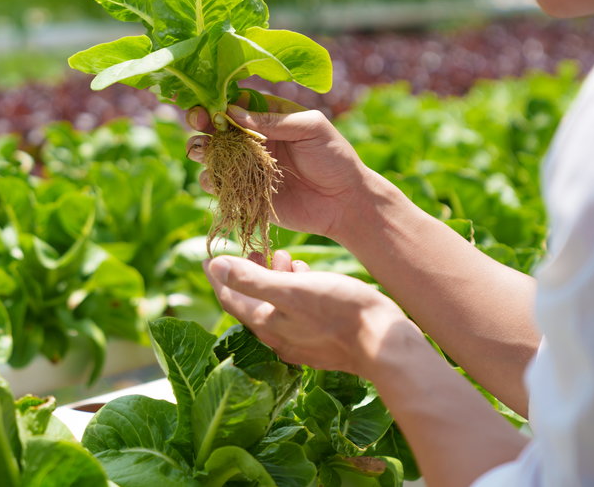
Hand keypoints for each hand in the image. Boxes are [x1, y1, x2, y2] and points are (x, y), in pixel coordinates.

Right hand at [186, 95, 372, 238]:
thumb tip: (233, 113)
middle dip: (201, 122)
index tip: (208, 105)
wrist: (344, 202)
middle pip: (216, 126)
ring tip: (202, 150)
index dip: (217, 102)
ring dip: (200, 149)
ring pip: (211, 154)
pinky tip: (215, 178)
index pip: (234, 103)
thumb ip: (274, 120)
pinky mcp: (244, 192)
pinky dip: (210, 180)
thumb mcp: (310, 128)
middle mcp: (252, 138)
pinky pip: (218, 185)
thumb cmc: (334, 158)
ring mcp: (246, 166)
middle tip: (198, 122)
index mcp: (268, 116)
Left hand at [205, 250, 411, 377]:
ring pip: (276, 305)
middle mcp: (279, 337)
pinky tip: (306, 274)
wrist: (384, 343)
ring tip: (282, 256)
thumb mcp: (291, 289)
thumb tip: (214, 266)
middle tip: (253, 250)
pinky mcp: (323, 340)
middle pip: (252, 302)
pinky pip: (297, 312)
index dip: (218, 277)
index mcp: (266, 324)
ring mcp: (302, 342)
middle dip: (248, 275)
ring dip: (274, 279)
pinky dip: (294, 290)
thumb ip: (251, 279)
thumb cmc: (338, 311)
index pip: (230, 299)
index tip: (210, 256)